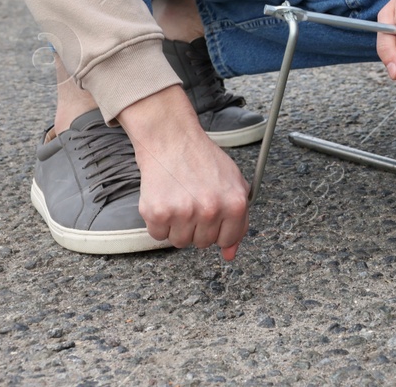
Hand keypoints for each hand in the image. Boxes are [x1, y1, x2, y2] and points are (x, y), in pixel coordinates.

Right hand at [116, 84, 250, 258]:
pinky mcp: (157, 213)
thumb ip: (238, 220)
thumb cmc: (203, 160)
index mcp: (235, 204)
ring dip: (177, 226)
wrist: (172, 140)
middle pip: (202, 243)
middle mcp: (210, 210)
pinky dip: (159, 222)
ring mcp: (183, 213)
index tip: (212, 218)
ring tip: (180, 199)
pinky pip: (158, 235)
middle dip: (198, 227)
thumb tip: (230, 254)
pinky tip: (165, 199)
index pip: (228, 239)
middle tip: (193, 202)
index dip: (219, 230)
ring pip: (179, 242)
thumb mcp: (233, 184)